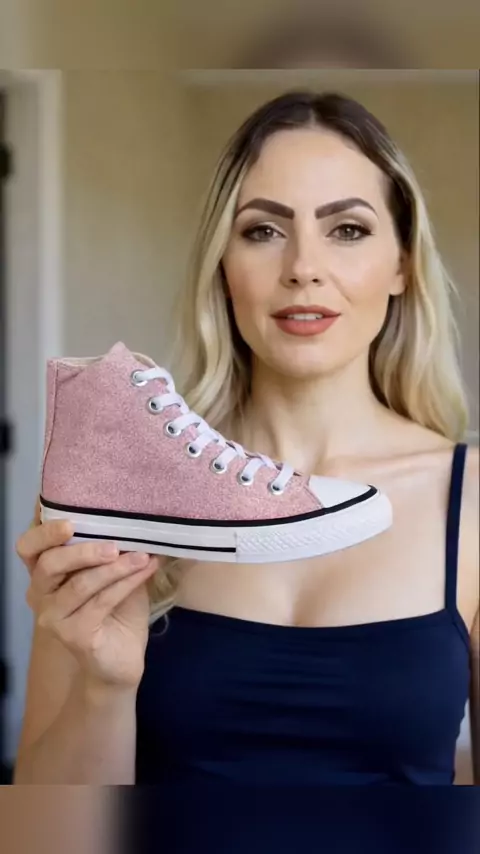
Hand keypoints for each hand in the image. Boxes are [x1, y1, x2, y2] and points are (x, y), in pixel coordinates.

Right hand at [16, 499, 161, 690]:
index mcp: (45, 574)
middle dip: (83, 550)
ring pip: (79, 584)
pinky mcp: (72, 635)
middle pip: (49, 564)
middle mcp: (40, 595)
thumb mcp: (114, 572)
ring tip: (143, 556)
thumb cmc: (117, 610)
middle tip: (116, 545)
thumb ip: (112, 549)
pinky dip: (126, 583)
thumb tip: (134, 518)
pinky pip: (100, 602)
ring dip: (115, 568)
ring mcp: (53, 617)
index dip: (44, 533)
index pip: (28, 548)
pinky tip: (146, 571)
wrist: (123, 658)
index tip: (71, 523)